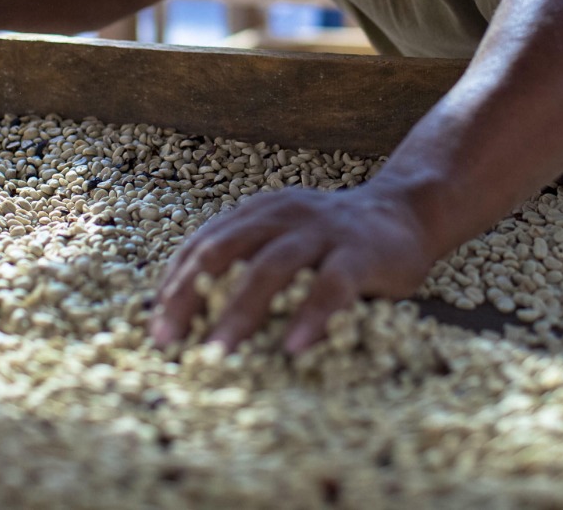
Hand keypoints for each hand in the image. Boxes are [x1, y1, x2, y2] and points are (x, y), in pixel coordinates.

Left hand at [151, 184, 436, 353]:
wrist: (406, 211)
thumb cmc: (333, 242)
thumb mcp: (283, 240)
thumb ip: (248, 265)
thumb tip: (194, 319)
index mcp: (256, 212)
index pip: (202, 245)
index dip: (174, 284)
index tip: (156, 328)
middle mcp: (282, 215)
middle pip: (222, 252)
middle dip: (189, 297)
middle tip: (169, 341)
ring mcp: (322, 231)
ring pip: (271, 267)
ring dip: (239, 311)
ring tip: (218, 352)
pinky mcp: (360, 253)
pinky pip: (331, 285)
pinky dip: (309, 316)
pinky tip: (292, 347)